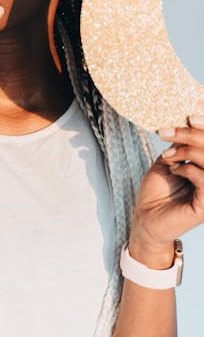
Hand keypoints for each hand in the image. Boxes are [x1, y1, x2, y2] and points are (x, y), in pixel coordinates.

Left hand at [129, 117, 203, 265]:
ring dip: (187, 152)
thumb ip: (181, 148)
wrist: (145, 218)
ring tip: (168, 156)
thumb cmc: (157, 192)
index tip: (189, 118)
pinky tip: (173, 169)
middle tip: (168, 133)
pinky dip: (188, 169)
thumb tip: (188, 127)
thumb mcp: (169, 162)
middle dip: (191, 136)